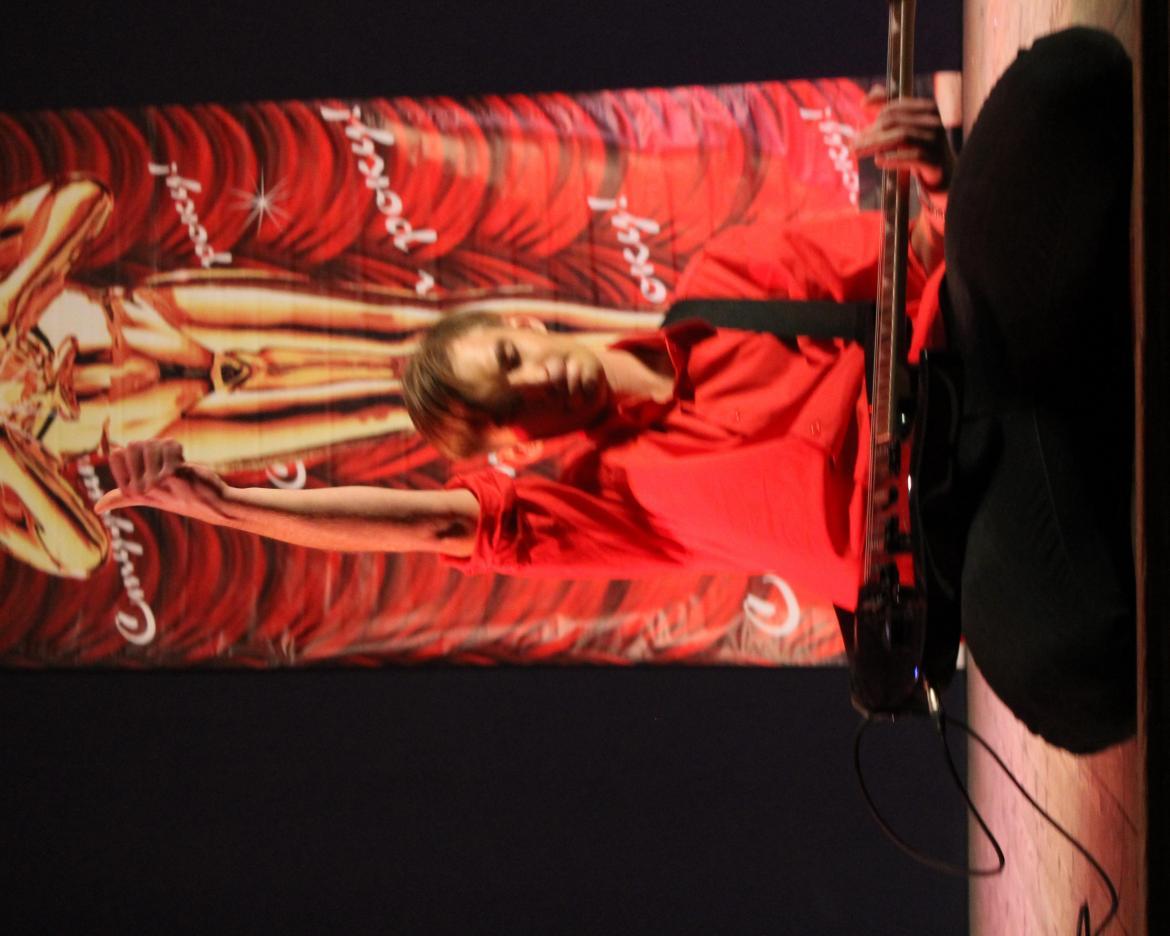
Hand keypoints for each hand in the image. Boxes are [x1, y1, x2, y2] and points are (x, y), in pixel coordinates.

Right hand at [94, 440, 231, 522]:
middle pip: (131, 445)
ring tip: (177, 466)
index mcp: (130, 492)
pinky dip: (179, 449)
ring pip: (150, 442)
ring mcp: (153, 482)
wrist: (212, 503)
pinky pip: (168, 444)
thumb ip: (122, 498)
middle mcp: (138, 490)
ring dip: (167, 449)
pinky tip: (184, 464)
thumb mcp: (148, 498)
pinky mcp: (170, 474)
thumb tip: (97, 508)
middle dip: (153, 449)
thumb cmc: (180, 497)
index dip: (136, 453)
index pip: (115, 453)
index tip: (153, 468)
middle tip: (168, 465)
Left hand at [853, 87, 955, 194]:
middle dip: (871, 131)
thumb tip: (868, 96)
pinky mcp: (935, 161)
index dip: (879, 102)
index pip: (898, 104)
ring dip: (875, 144)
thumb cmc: (920, 148)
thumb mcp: (907, 127)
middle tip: (853, 144)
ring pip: (902, 136)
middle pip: (896, 121)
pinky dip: (893, 158)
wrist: (943, 173)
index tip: (862, 105)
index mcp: (928, 109)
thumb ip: (891, 112)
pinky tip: (878, 161)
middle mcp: (934, 122)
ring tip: (857, 152)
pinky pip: (913, 156)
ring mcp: (936, 141)